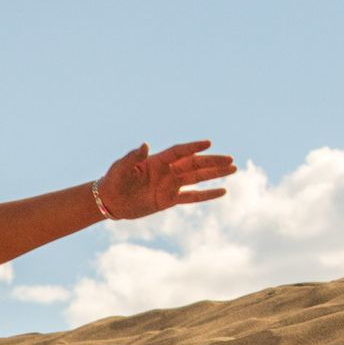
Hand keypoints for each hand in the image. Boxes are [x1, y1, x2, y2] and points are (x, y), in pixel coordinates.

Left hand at [97, 140, 235, 220]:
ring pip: (197, 178)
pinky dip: (206, 195)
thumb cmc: (114, 180)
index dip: (193, 147)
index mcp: (157, 160)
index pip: (180, 151)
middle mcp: (167, 171)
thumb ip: (133, 156)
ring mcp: (170, 185)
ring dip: (215, 174)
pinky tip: (223, 191)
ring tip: (233, 169)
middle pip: (194, 164)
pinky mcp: (169, 199)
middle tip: (230, 159)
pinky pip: (192, 197)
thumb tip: (145, 145)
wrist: (110, 201)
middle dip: (212, 161)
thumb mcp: (121, 167)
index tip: (208, 143)